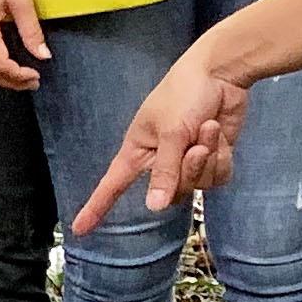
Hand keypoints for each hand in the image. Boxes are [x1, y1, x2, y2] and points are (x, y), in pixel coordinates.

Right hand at [73, 53, 247, 231]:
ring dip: (207, 157)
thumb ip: (165, 171)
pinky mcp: (211, 158)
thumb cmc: (185, 93)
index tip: (79, 229)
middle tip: (194, 145)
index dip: (96, 207)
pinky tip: (219, 134)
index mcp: (138, 151)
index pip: (112, 184)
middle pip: (172, 193)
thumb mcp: (172, 132)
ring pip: (198, 185)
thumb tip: (154, 208)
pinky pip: (217, 177)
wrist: (221, 73)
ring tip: (208, 128)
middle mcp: (160, 160)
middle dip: (188, 170)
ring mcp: (187, 161)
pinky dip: (222, 157)